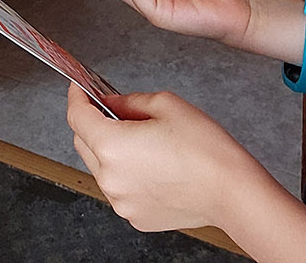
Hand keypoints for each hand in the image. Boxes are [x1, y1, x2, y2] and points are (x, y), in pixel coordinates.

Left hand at [66, 86, 267, 234]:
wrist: (229, 191)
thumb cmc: (204, 148)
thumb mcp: (166, 104)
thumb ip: (129, 101)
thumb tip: (111, 104)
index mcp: (112, 146)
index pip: (77, 117)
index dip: (76, 97)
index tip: (79, 89)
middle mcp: (110, 178)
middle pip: (82, 143)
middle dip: (92, 123)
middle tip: (114, 111)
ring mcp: (121, 202)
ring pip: (100, 168)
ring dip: (109, 151)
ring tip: (143, 142)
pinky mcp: (134, 216)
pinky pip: (119, 189)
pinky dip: (125, 175)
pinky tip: (152, 166)